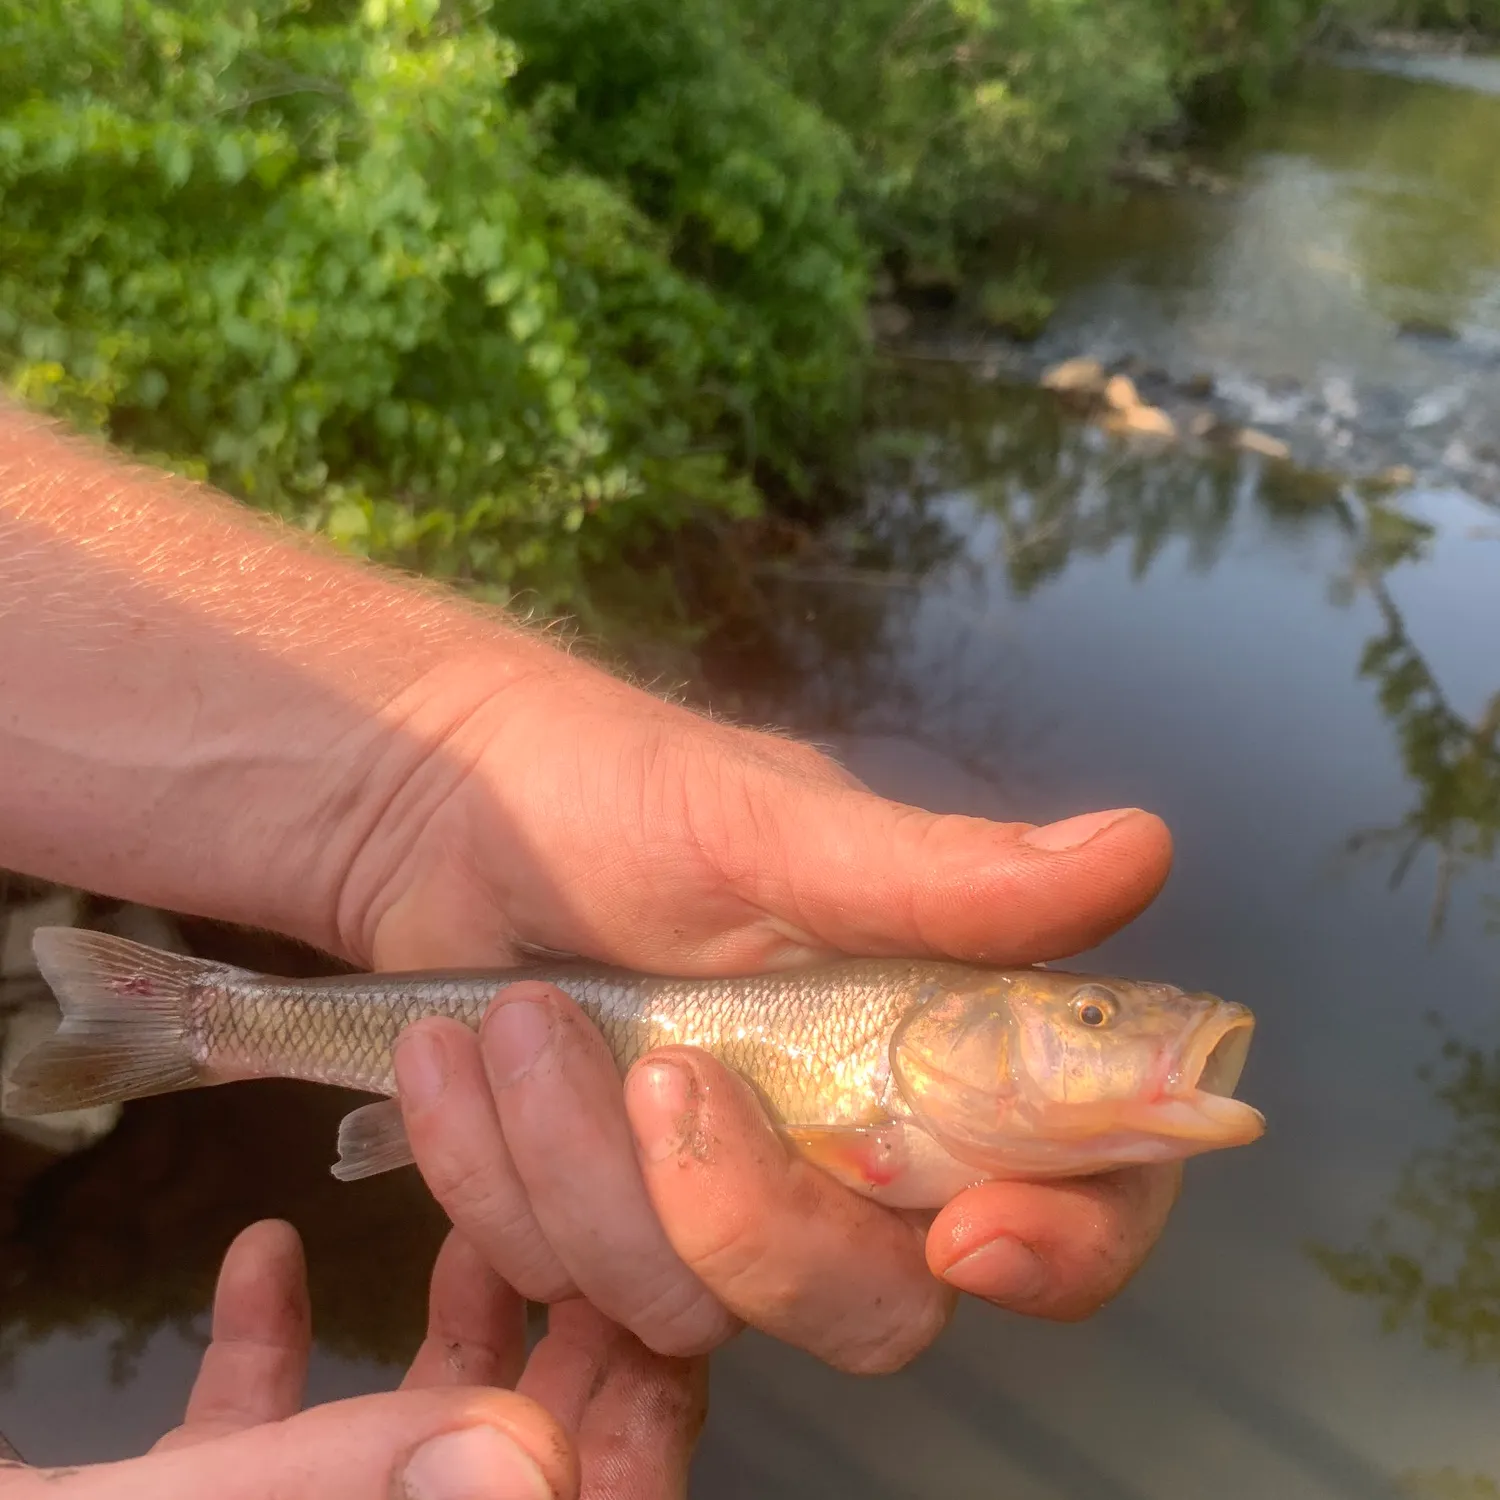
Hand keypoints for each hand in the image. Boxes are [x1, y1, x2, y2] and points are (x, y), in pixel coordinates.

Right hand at [0, 1220, 703, 1498]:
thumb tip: (524, 1462)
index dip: (636, 1400)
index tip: (636, 1246)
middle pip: (513, 1463)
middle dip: (543, 1316)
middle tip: (547, 1175)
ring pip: (407, 1450)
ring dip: (438, 1323)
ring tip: (438, 1197)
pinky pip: (257, 1458)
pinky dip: (272, 1366)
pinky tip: (263, 1249)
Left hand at [337, 652, 1180, 1372]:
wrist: (443, 817)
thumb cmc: (622, 791)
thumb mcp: (771, 827)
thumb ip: (941, 875)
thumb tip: (1141, 849)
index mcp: (941, 1044)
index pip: (1084, 1192)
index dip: (1066, 1245)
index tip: (975, 1235)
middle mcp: (852, 1149)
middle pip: (875, 1306)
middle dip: (747, 1219)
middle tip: (657, 1069)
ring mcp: (722, 1203)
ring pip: (695, 1308)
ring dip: (579, 1166)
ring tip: (516, 1016)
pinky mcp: (603, 1228)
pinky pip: (564, 1286)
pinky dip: (495, 1175)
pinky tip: (458, 1060)